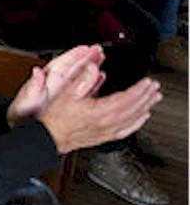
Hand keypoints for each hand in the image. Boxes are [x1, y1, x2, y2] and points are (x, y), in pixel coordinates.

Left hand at [7, 45, 104, 124]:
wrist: (23, 130)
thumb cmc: (21, 116)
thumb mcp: (24, 102)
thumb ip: (33, 87)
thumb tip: (37, 72)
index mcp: (44, 83)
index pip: (61, 65)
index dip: (73, 55)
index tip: (85, 48)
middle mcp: (55, 86)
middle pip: (73, 68)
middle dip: (85, 58)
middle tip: (99, 50)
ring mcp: (63, 94)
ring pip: (80, 77)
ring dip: (91, 67)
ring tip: (102, 58)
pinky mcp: (68, 103)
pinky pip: (84, 91)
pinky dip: (93, 83)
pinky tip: (100, 78)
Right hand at [39, 66, 160, 154]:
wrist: (50, 136)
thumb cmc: (57, 117)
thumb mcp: (67, 93)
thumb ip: (83, 79)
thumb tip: (94, 67)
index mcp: (100, 111)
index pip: (127, 99)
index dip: (140, 90)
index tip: (148, 82)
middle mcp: (107, 123)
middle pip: (134, 109)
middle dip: (147, 97)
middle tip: (155, 88)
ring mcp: (108, 131)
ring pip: (134, 119)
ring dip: (146, 108)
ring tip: (154, 100)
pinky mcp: (106, 136)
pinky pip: (127, 130)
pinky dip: (138, 122)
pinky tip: (142, 118)